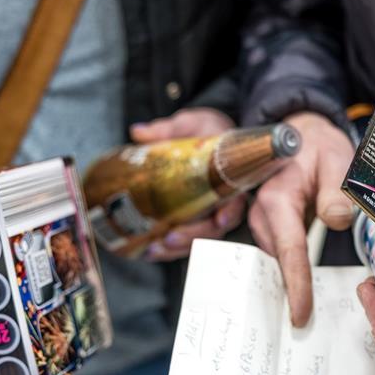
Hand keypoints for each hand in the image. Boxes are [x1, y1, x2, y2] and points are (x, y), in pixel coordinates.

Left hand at [129, 108, 245, 260]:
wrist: (209, 137)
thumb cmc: (207, 131)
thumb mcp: (191, 124)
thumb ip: (168, 129)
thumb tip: (138, 132)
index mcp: (230, 178)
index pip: (237, 200)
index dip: (230, 212)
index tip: (220, 220)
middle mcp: (223, 201)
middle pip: (215, 228)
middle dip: (193, 236)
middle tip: (171, 238)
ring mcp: (208, 213)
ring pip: (199, 239)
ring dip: (178, 249)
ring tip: (154, 249)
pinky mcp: (194, 220)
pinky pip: (186, 239)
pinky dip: (169, 249)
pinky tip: (150, 251)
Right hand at [248, 111, 354, 326]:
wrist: (299, 134)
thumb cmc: (318, 146)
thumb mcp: (336, 159)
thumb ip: (337, 190)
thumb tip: (338, 220)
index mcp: (278, 199)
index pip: (290, 250)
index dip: (296, 285)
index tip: (300, 315)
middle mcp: (263, 215)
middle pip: (280, 263)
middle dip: (293, 293)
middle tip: (308, 328)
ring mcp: (263, 224)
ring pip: (279, 262)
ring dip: (292, 283)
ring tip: (308, 313)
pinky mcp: (269, 230)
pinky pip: (281, 256)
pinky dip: (292, 271)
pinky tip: (305, 290)